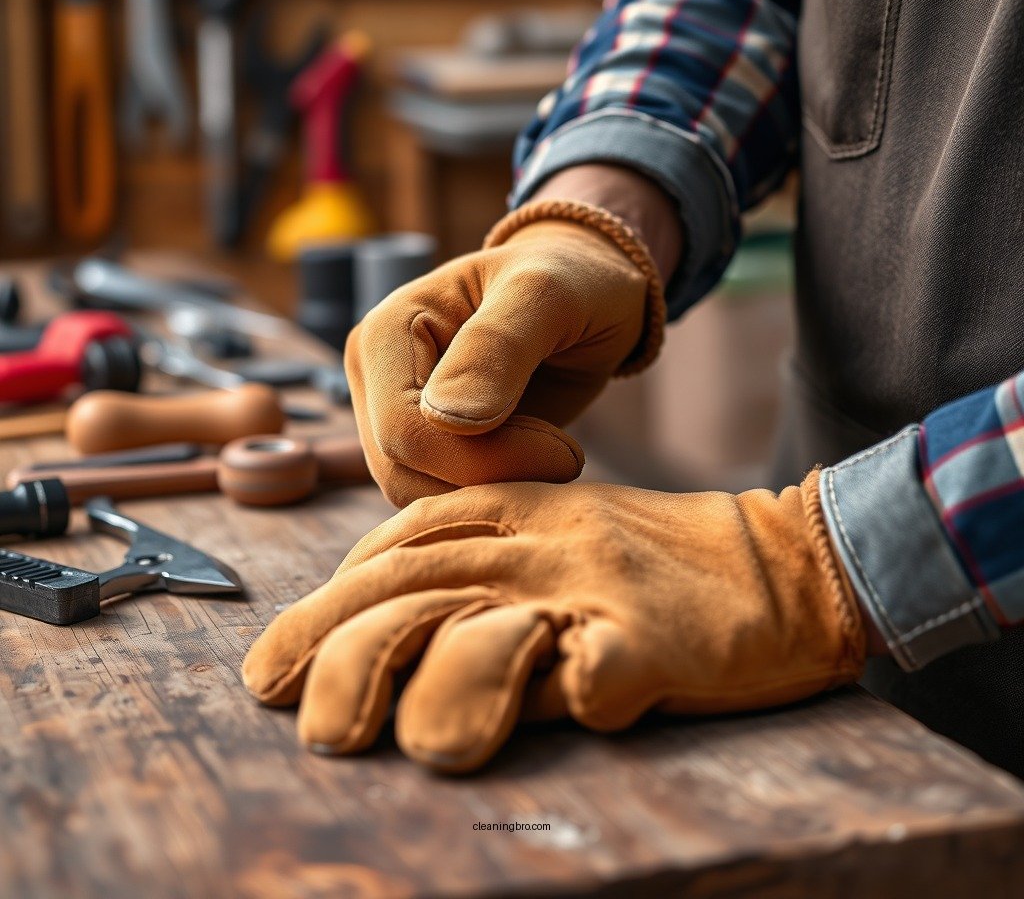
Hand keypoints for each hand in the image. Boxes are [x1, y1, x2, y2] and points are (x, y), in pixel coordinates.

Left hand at [243, 473, 864, 772]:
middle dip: (340, 647)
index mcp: (518, 508)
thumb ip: (481, 557)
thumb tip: (383, 620)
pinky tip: (564, 723)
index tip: (281, 655)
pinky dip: (569, 702)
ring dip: (428, 693)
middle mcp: (546, 539)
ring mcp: (598, 587)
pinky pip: (595, 677)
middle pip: (418, 587)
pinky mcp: (655, 638)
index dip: (331, 596)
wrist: (786, 561)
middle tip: (289, 708)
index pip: (402, 542)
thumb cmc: (659, 562)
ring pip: (485, 633)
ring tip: (382, 746)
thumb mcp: (559, 535)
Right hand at [344, 200, 664, 507]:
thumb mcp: (549, 294)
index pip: (404, 432)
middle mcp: (374, 378)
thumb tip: (444, 416)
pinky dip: (494, 495)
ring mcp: (394, 416)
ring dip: (494, 492)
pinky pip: (443, 499)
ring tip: (552, 451)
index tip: (566, 451)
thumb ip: (499, 345)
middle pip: (404, 474)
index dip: (484, 460)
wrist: (587, 296)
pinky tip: (536, 463)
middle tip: (566, 454)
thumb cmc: (572, 281)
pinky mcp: (425, 449)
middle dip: (491, 480)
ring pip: (420, 496)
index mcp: (384, 332)